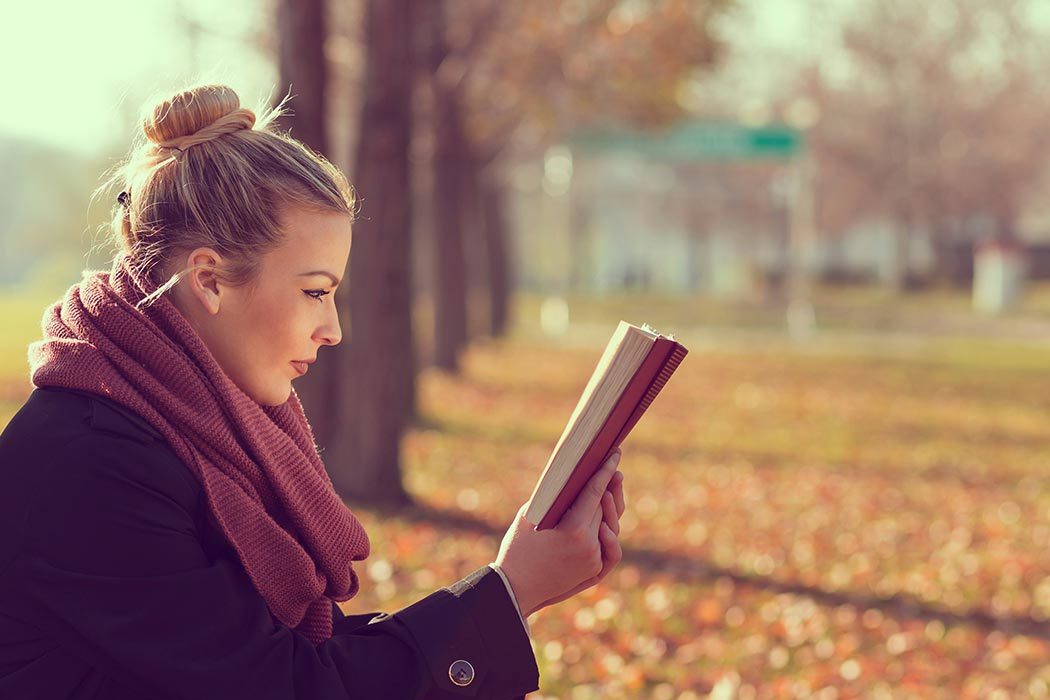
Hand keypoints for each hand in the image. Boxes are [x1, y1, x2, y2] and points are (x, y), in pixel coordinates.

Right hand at [495, 448, 626, 617]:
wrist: (515, 588)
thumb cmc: (518, 548)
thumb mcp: (531, 515)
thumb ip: (556, 498)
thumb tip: (572, 480)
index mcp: (574, 529)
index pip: (595, 492)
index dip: (605, 471)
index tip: (615, 455)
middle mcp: (589, 545)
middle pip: (603, 507)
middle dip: (606, 488)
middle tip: (610, 471)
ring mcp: (594, 560)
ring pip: (609, 526)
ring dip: (608, 510)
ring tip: (607, 495)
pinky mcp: (595, 571)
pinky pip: (610, 548)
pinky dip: (609, 535)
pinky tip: (606, 525)